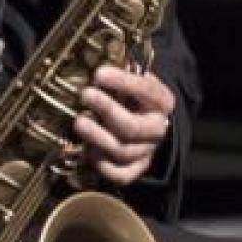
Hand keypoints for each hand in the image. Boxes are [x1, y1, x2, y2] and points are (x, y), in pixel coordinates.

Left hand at [74, 65, 175, 184]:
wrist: (151, 123)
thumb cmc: (135, 98)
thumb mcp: (134, 82)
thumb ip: (121, 77)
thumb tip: (95, 67)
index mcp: (162, 102)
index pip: (147, 91)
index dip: (124, 82)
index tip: (99, 74)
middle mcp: (157, 128)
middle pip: (132, 126)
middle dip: (107, 110)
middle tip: (86, 95)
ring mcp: (147, 151)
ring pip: (123, 151)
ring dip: (98, 137)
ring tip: (79, 123)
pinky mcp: (137, 169)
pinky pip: (121, 175)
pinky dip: (104, 165)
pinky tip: (89, 152)